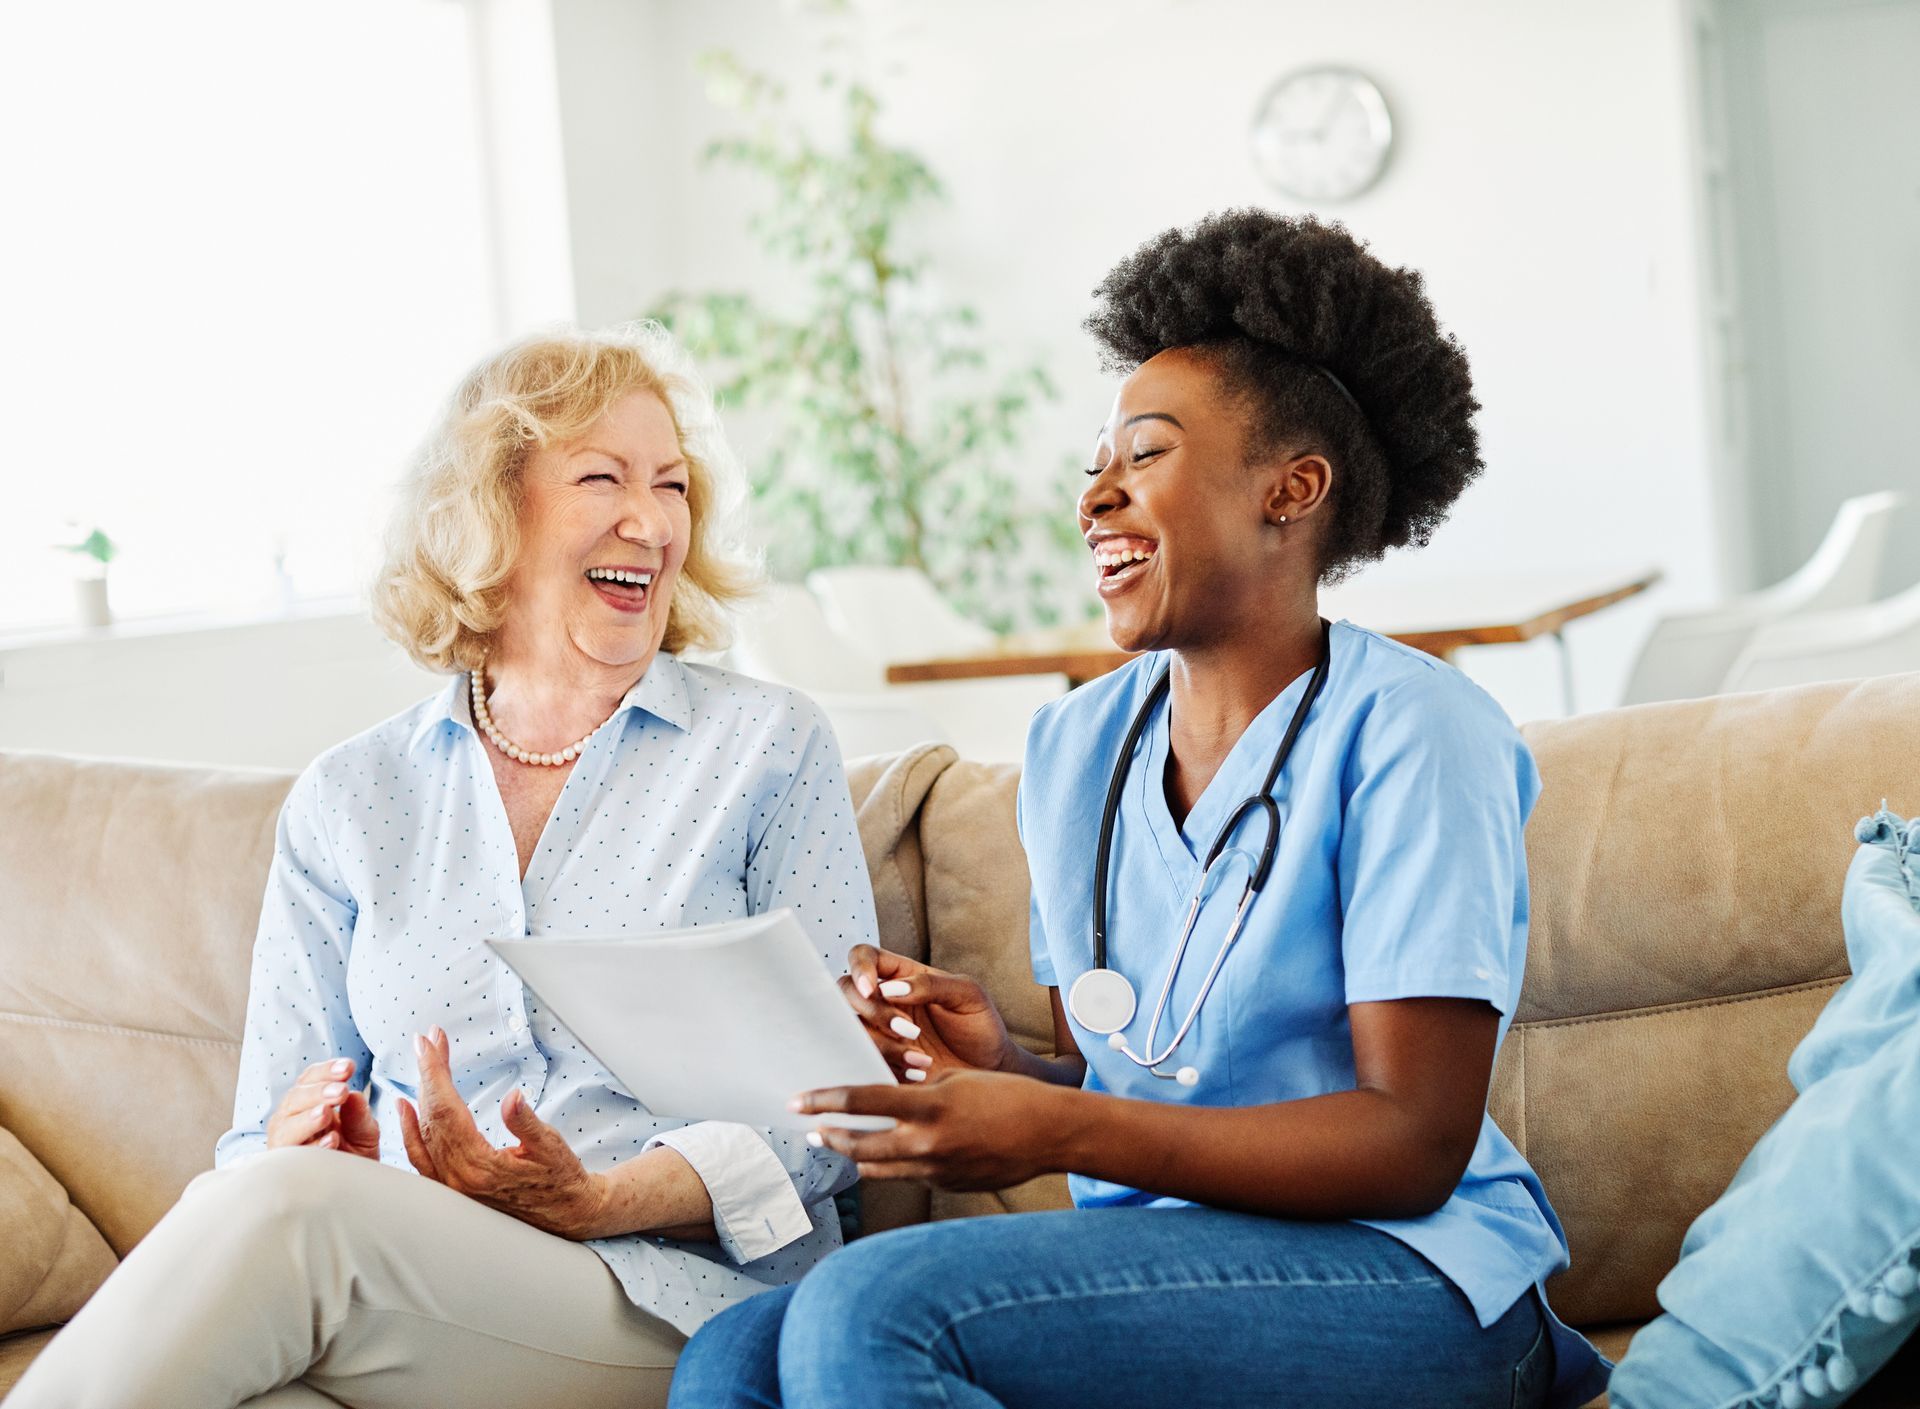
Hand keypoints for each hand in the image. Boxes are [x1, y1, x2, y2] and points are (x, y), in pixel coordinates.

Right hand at [266, 1057, 380, 1158]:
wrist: (351, 1190)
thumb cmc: (354, 1154)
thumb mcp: (364, 1133)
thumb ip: (359, 1116)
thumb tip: (355, 1095)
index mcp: (308, 1103)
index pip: (310, 1079)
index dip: (326, 1071)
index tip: (348, 1068)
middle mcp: (291, 1120)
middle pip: (295, 1099)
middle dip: (318, 1093)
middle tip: (341, 1091)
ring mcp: (285, 1144)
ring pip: (287, 1127)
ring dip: (308, 1119)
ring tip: (326, 1113)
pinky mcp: (284, 1169)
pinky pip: (292, 1157)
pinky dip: (312, 1148)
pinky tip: (331, 1141)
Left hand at [398, 1027, 607, 1239]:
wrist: (566, 1214)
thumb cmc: (561, 1178)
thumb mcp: (550, 1146)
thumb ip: (526, 1122)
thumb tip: (513, 1097)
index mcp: (479, 1166)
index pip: (446, 1110)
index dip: (435, 1073)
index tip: (429, 1043)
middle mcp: (458, 1179)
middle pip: (430, 1116)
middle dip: (427, 1074)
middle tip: (426, 1040)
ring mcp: (452, 1186)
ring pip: (423, 1133)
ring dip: (420, 1093)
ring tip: (421, 1062)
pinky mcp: (453, 1188)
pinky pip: (421, 1157)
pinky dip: (409, 1130)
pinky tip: (405, 1108)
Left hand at [790, 1070, 1069, 1189]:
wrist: (1048, 1133)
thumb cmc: (1008, 1096)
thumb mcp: (957, 1080)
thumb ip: (919, 1093)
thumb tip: (889, 1103)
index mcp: (929, 1106)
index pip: (861, 1102)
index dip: (824, 1100)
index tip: (799, 1100)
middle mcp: (927, 1142)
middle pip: (859, 1145)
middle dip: (830, 1137)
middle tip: (810, 1131)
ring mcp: (936, 1169)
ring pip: (878, 1167)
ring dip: (854, 1157)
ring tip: (837, 1146)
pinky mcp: (947, 1185)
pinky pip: (908, 1175)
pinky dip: (892, 1165)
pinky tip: (885, 1157)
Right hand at [839, 945, 1017, 1080]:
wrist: (991, 1071)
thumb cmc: (980, 1026)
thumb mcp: (967, 996)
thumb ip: (930, 985)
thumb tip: (891, 988)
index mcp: (903, 976)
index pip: (865, 957)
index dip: (860, 968)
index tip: (872, 988)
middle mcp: (885, 1002)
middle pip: (847, 992)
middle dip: (872, 1011)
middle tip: (907, 1029)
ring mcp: (881, 1033)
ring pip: (853, 1031)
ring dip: (882, 1045)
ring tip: (920, 1059)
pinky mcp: (882, 1062)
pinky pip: (864, 1062)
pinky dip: (888, 1068)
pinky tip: (918, 1074)